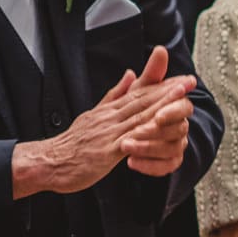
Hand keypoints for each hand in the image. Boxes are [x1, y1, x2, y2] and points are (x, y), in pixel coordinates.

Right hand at [11, 46, 196, 197]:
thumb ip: (114, 95)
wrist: (48, 162)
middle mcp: (110, 118)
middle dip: (168, 90)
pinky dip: (144, 134)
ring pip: (138, 117)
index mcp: (109, 110)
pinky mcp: (106, 151)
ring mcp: (108, 133)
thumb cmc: (73, 143)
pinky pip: (128, 141)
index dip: (163, 85)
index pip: (140, 94)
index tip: (183, 78)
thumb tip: (130, 74)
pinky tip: (159, 128)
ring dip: (161, 106)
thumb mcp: (94, 114)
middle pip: (143, 101)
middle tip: (189, 81)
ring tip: (180, 97)